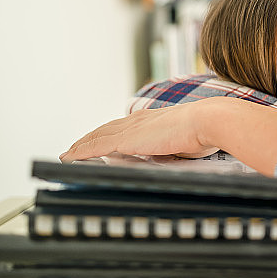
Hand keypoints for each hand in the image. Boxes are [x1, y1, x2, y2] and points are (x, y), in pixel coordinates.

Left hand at [60, 100, 218, 162]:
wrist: (207, 121)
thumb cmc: (205, 130)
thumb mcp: (186, 141)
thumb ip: (175, 147)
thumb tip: (175, 155)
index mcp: (153, 120)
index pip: (124, 127)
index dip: (109, 134)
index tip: (101, 141)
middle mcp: (138, 120)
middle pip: (106, 129)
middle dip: (89, 138)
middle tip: (75, 147)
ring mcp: (131, 128)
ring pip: (97, 136)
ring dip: (80, 145)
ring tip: (69, 153)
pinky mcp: (127, 139)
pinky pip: (96, 146)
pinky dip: (81, 152)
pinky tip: (70, 157)